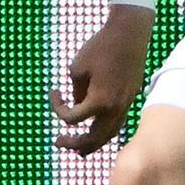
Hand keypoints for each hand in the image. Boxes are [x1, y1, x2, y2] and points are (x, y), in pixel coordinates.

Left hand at [52, 4, 152, 154]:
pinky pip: (116, 124)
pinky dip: (104, 132)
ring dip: (92, 144)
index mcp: (99, 102)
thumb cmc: (101, 47)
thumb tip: (79, 104)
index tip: (54, 91)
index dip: (57, 108)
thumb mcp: (78, 68)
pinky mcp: (130, 100)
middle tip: (59, 142)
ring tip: (79, 150)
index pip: (72, 119)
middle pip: (93, 139)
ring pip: (108, 135)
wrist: (130, 34)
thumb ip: (76, 92)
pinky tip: (97, 130)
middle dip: (75, 144)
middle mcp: (114, 109)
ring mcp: (125, 106)